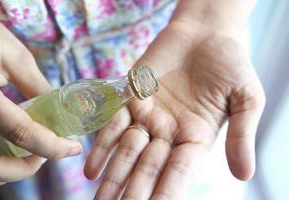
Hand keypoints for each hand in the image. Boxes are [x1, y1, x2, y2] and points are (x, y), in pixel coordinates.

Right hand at [0, 17, 81, 186]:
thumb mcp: (12, 55)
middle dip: (25, 169)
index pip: (20, 132)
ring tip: (32, 153)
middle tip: (49, 154)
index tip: (74, 148)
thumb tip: (61, 112)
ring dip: (8, 169)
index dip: (52, 146)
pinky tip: (9, 149)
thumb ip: (36, 86)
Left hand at [84, 9, 264, 199]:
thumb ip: (242, 134)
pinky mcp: (131, 97)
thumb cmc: (231, 63)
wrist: (205, 32)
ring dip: (113, 176)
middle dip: (133, 192)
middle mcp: (169, 132)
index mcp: (196, 137)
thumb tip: (245, 175)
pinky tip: (91, 169)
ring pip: (127, 151)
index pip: (179, 173)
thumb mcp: (247, 98)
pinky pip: (113, 123)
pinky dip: (103, 145)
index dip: (165, 194)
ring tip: (99, 199)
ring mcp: (149, 116)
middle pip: (148, 168)